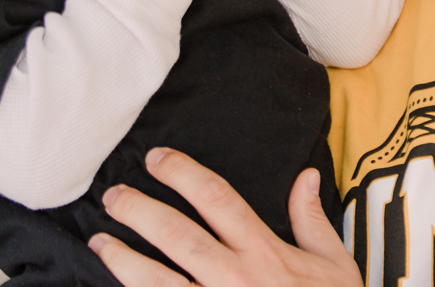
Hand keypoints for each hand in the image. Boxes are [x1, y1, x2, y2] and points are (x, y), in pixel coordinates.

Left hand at [89, 148, 358, 286]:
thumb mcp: (333, 263)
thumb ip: (313, 219)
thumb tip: (306, 176)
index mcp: (264, 251)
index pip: (216, 198)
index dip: (182, 173)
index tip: (156, 159)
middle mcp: (236, 277)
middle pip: (177, 235)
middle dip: (139, 211)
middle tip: (113, 196)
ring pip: (159, 281)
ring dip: (124, 260)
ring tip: (100, 241)